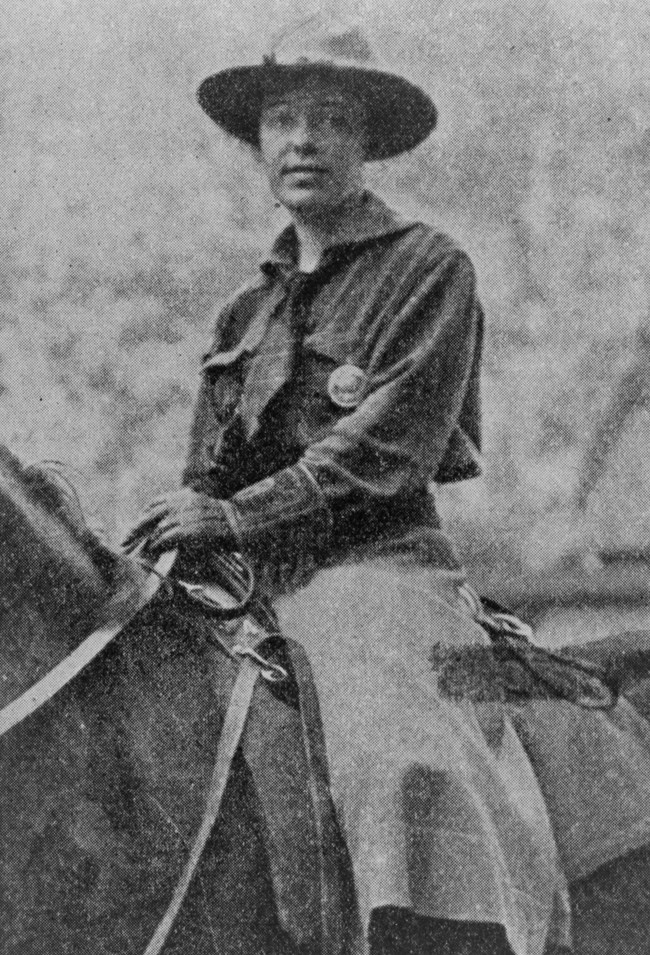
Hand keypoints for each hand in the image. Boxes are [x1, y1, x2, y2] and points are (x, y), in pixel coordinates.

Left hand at [122, 488, 237, 555]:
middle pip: (153, 514)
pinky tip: (154, 548)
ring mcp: (189, 514)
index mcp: (185, 496)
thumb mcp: (200, 506)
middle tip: (125, 539)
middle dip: (138, 527)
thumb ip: (183, 509)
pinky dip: (161, 542)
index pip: (157, 502)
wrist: (240, 520)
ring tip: (140, 547)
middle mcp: (185, 502)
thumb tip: (165, 521)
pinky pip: (171, 535)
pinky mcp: (193, 527)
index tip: (134, 526)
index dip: (144, 515)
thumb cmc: (220, 518)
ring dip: (148, 538)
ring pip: (161, 525)